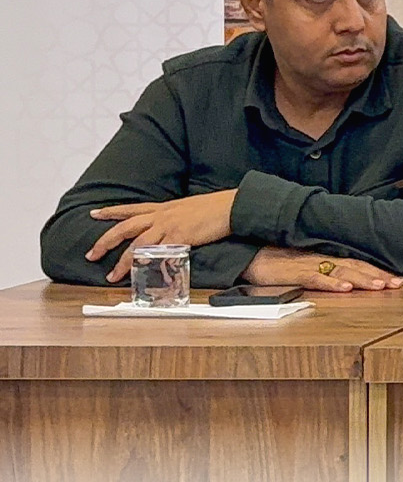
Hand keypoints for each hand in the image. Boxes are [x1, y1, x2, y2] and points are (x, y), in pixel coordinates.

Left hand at [89, 190, 237, 282]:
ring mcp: (169, 226)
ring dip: (123, 262)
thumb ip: (177, 217)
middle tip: (91, 254)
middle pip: (125, 228)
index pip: (131, 208)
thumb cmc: (216, 208)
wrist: (233, 206)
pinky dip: (148, 265)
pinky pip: (158, 254)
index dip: (111, 211)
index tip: (93, 213)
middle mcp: (162, 216)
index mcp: (164, 208)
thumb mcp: (190, 208)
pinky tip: (140, 275)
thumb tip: (172, 226)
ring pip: (137, 245)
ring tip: (112, 275)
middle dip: (106, 241)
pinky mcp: (180, 238)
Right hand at [242, 246, 402, 291]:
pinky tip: (345, 288)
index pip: (358, 264)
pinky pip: (313, 278)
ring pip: (340, 272)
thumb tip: (344, 280)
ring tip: (382, 286)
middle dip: (379, 276)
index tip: (399, 279)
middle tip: (401, 284)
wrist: (244, 250)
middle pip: (355, 267)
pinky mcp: (290, 272)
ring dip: (362, 279)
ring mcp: (306, 265)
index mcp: (324, 257)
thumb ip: (321, 269)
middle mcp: (320, 259)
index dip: (379, 271)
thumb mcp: (301, 264)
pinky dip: (330, 283)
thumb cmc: (273, 259)